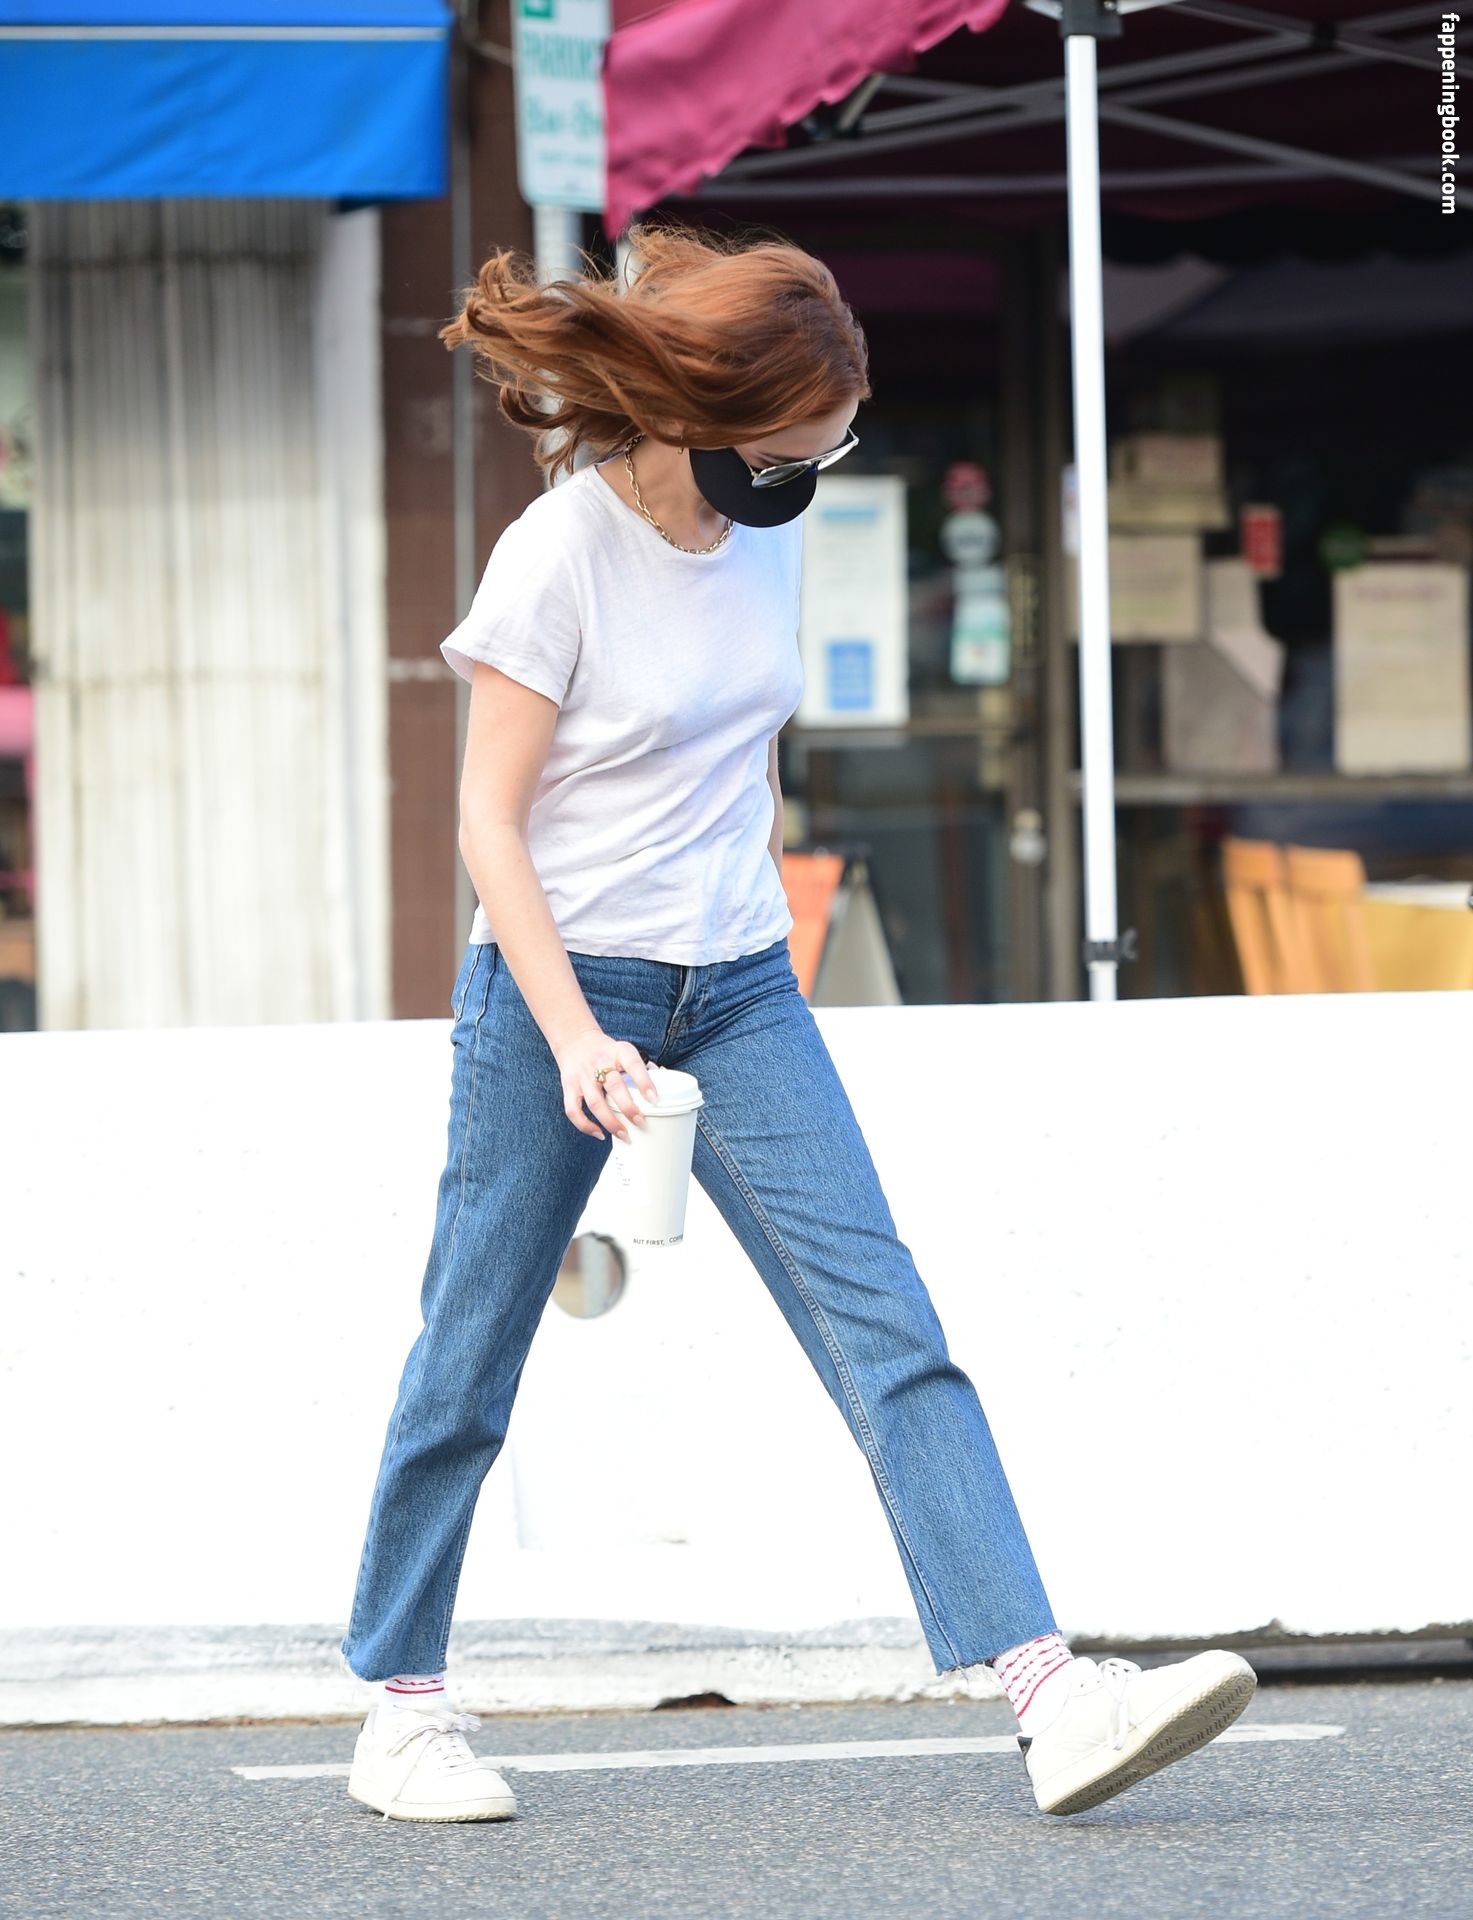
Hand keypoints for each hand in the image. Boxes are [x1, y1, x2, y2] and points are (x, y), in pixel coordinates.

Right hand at [555, 1026, 659, 1141]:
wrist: (575, 1040)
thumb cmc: (606, 1051)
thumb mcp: (624, 1050)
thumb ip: (639, 1068)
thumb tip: (658, 1088)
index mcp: (618, 1051)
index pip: (633, 1065)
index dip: (644, 1082)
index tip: (654, 1099)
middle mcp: (599, 1062)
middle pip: (614, 1087)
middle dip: (628, 1108)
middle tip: (641, 1123)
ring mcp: (582, 1076)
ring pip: (595, 1103)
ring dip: (610, 1122)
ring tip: (624, 1135)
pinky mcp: (568, 1087)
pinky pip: (573, 1110)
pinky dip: (585, 1126)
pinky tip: (600, 1134)